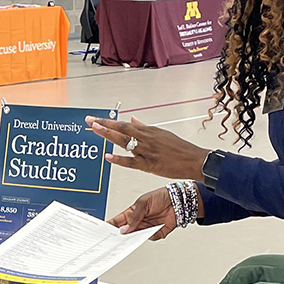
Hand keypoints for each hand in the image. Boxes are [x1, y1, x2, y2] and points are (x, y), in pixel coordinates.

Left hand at [85, 116, 210, 181]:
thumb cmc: (180, 148)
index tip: (96, 119)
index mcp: (148, 131)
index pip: (124, 124)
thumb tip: (134, 119)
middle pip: (121, 129)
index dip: (109, 121)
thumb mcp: (162, 133)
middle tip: (90, 121)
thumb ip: (145, 127)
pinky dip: (119, 159)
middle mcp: (146, 139)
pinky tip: (108, 157)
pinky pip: (131, 161)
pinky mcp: (149, 164)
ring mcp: (146, 151)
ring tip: (95, 130)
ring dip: (108, 135)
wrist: (194, 160)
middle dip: (104, 125)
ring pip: (124, 141)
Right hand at [108, 187, 182, 240]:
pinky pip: (151, 238)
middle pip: (126, 233)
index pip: (117, 222)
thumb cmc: (160, 196)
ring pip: (137, 237)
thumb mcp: (143, 203)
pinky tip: (152, 229)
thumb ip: (134, 217)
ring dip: (136, 237)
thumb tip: (125, 229)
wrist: (178, 199)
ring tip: (134, 235)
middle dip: (121, 237)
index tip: (104, 232)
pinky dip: (151, 235)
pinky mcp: (157, 233)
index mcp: (131, 213)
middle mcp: (138, 222)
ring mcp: (147, 228)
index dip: (110, 227)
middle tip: (117, 239)